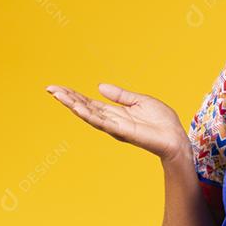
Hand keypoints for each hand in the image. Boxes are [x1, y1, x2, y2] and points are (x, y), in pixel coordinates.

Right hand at [46, 82, 188, 161]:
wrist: (176, 138)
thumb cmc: (162, 122)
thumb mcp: (140, 101)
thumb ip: (120, 95)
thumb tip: (99, 86)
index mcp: (114, 112)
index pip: (89, 103)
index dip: (73, 95)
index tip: (57, 88)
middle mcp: (111, 121)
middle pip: (84, 108)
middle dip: (67, 99)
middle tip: (50, 89)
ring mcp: (115, 127)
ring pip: (89, 115)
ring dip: (73, 105)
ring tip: (58, 95)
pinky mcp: (123, 131)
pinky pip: (103, 122)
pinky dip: (89, 115)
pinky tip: (77, 107)